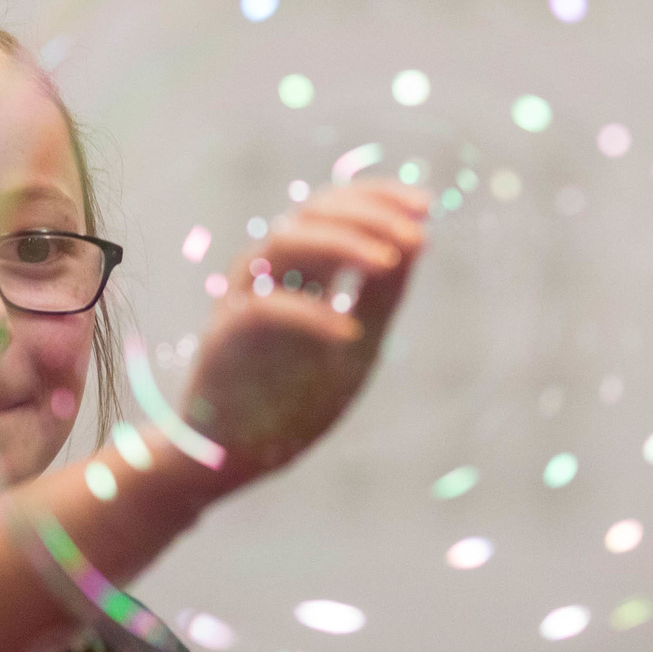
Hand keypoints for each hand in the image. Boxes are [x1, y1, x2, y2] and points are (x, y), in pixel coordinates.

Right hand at [180, 179, 429, 485]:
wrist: (238, 454)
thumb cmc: (295, 398)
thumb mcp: (357, 343)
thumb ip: (382, 295)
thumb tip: (417, 240)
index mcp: (301, 269)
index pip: (335, 209)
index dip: (379, 197)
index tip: (427, 205)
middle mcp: (270, 272)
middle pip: (313, 214)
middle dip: (370, 215)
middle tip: (416, 235)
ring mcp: (244, 297)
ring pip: (285, 242)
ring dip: (343, 244)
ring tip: (390, 263)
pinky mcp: (225, 336)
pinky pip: (266, 309)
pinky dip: (310, 315)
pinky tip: (348, 332)